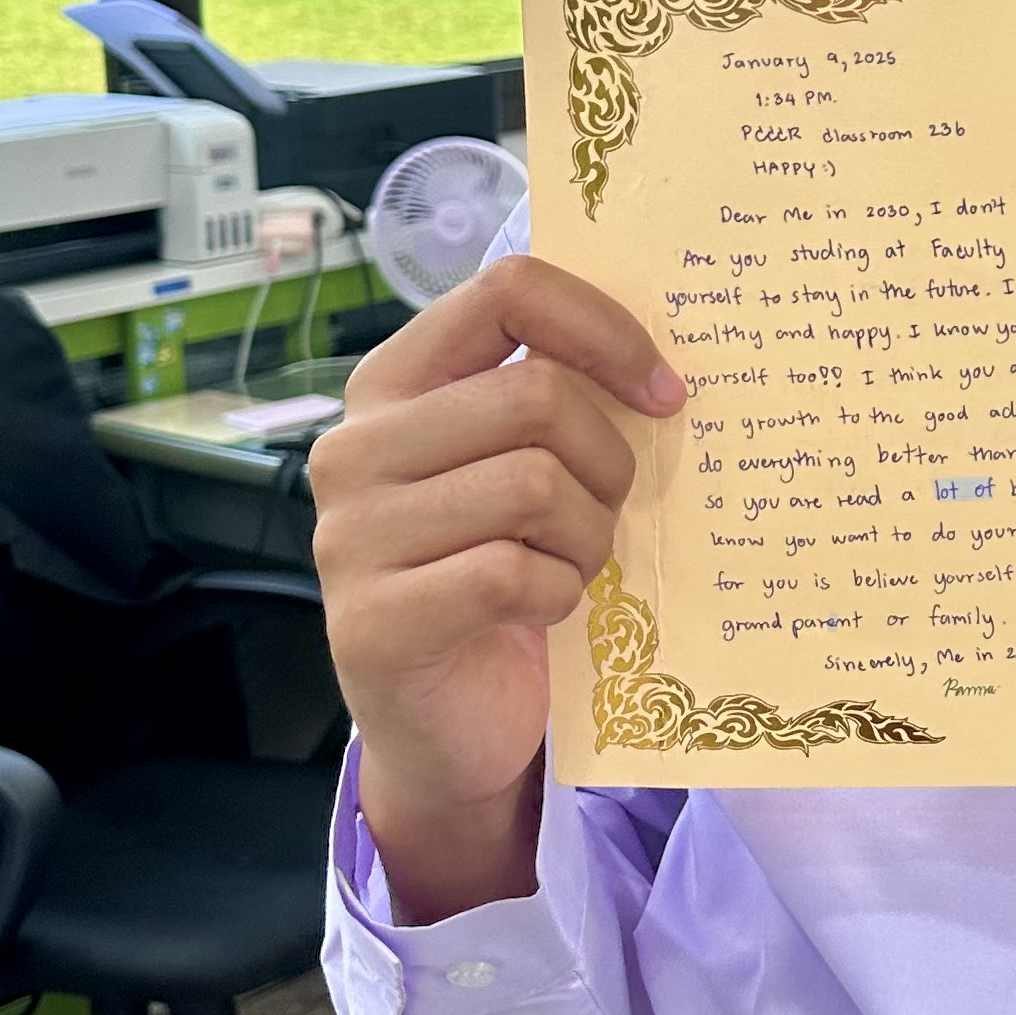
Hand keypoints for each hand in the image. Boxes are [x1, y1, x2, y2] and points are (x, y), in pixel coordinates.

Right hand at [308, 258, 684, 919]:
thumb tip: (662, 355)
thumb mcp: (523, 465)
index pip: (507, 292)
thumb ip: (558, 399)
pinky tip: (544, 610)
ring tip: (572, 564)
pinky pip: (513, 576)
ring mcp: (351, 537)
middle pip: (536, 396)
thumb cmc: (503, 573)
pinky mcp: (372, 623)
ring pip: (533, 485)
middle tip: (612, 511)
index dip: (605, 330)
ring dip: (587, 536)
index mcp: (393, 384)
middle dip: (609, 460)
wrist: (451, 723)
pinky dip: (559, 595)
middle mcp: (355, 448)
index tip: (664, 393)